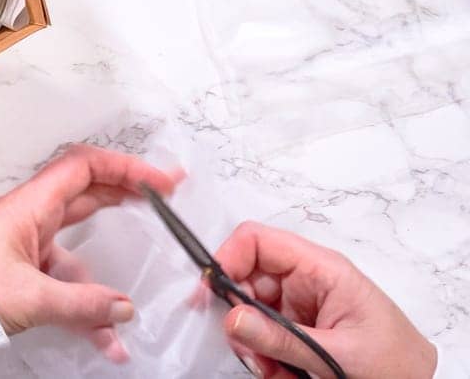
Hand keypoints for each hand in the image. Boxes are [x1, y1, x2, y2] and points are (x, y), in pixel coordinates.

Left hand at [0, 144, 183, 360]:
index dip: (123, 167)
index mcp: (28, 207)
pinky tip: (100, 336)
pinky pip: (61, 281)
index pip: (82, 168)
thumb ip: (81, 305)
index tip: (160, 180)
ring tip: (129, 307)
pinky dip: (82, 304)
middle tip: (165, 202)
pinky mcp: (19, 271)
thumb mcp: (28, 297)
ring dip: (103, 277)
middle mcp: (28, 218)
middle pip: (85, 196)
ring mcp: (24, 245)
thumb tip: (123, 309)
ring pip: (77, 249)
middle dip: (126, 197)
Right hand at [213, 221, 436, 378]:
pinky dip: (262, 356)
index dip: (228, 259)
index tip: (211, 294)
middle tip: (248, 349)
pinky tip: (281, 372)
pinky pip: (261, 334)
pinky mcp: (296, 327)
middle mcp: (306, 281)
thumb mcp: (338, 353)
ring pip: (249, 311)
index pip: (258, 241)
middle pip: (245, 279)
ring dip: (251, 343)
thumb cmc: (396, 363)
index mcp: (322, 269)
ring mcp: (298, 304)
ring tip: (273, 369)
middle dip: (239, 315)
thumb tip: (232, 317)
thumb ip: (282, 338)